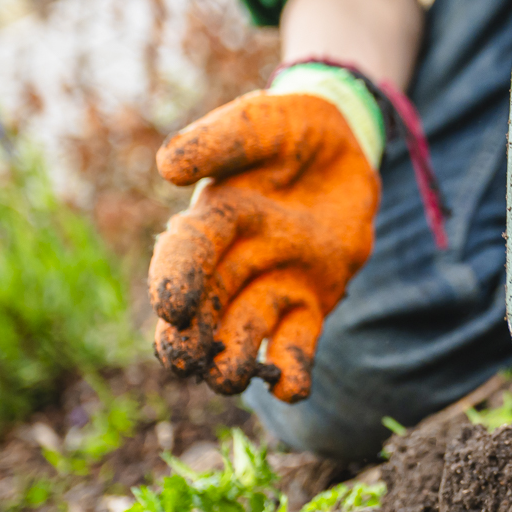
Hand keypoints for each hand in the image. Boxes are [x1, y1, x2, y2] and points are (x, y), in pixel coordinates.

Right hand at [148, 89, 379, 401]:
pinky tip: (292, 387)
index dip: (175, 279)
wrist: (343, 147)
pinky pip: (296, 342)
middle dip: (189, 338)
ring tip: (227, 378)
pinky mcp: (310, 300)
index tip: (172, 306)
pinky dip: (291, 368)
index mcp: (213, 218)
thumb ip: (220, 140)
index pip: (186, 252)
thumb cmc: (289, 131)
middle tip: (186, 361)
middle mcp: (234, 260)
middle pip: (203, 308)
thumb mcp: (260, 123)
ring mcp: (272, 284)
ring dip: (231, 360)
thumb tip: (168, 168)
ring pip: (243, 333)